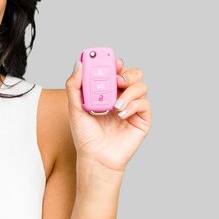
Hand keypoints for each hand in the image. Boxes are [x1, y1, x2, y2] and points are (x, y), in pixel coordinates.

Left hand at [65, 58, 151, 172]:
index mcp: (107, 92)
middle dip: (127, 73)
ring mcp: (133, 108)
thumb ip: (74, 86)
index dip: (116, 63)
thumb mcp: (74, 108)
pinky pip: (144, 104)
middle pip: (133, 74)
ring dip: (129, 91)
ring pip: (141, 86)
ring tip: (116, 104)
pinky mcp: (142, 120)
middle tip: (117, 80)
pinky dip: (133, 106)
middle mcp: (122, 97)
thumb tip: (79, 64)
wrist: (95, 157)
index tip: (112, 61)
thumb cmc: (85, 135)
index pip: (116, 71)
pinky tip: (121, 114)